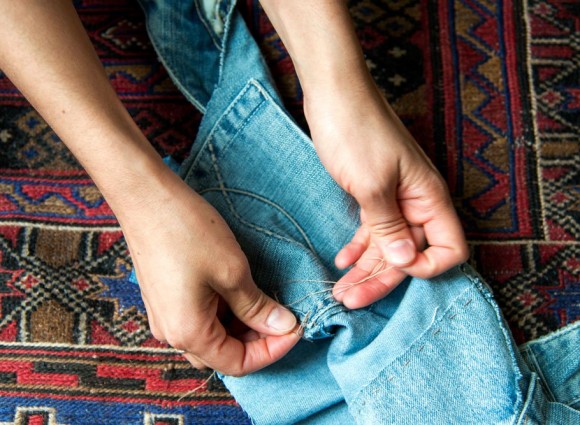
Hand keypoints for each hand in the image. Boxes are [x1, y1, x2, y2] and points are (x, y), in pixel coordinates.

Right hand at [120, 169, 299, 375]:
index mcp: (188, 333)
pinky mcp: (165, 299)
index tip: (296, 328)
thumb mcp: (232, 271)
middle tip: (283, 315)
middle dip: (257, 339)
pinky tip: (239, 290)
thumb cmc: (187, 232)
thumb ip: (257, 307)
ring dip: (241, 325)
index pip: (238, 363)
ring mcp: (165, 316)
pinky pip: (199, 319)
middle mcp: (172, 333)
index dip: (272, 350)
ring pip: (212, 336)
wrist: (145, 197)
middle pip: (223, 354)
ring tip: (264, 300)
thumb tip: (283, 326)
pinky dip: (224, 313)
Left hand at [304, 78, 468, 308]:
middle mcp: (417, 202)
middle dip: (383, 278)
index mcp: (428, 198)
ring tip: (340, 291)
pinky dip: (359, 247)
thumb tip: (407, 260)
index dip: (427, 266)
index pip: (450, 248)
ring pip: (388, 245)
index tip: (395, 266)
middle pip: (411, 253)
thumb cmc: (356, 131)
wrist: (333, 93)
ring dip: (366, 269)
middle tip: (349, 300)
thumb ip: (390, 226)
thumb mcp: (372, 184)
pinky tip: (342, 260)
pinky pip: (374, 229)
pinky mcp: (374, 192)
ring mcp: (395, 198)